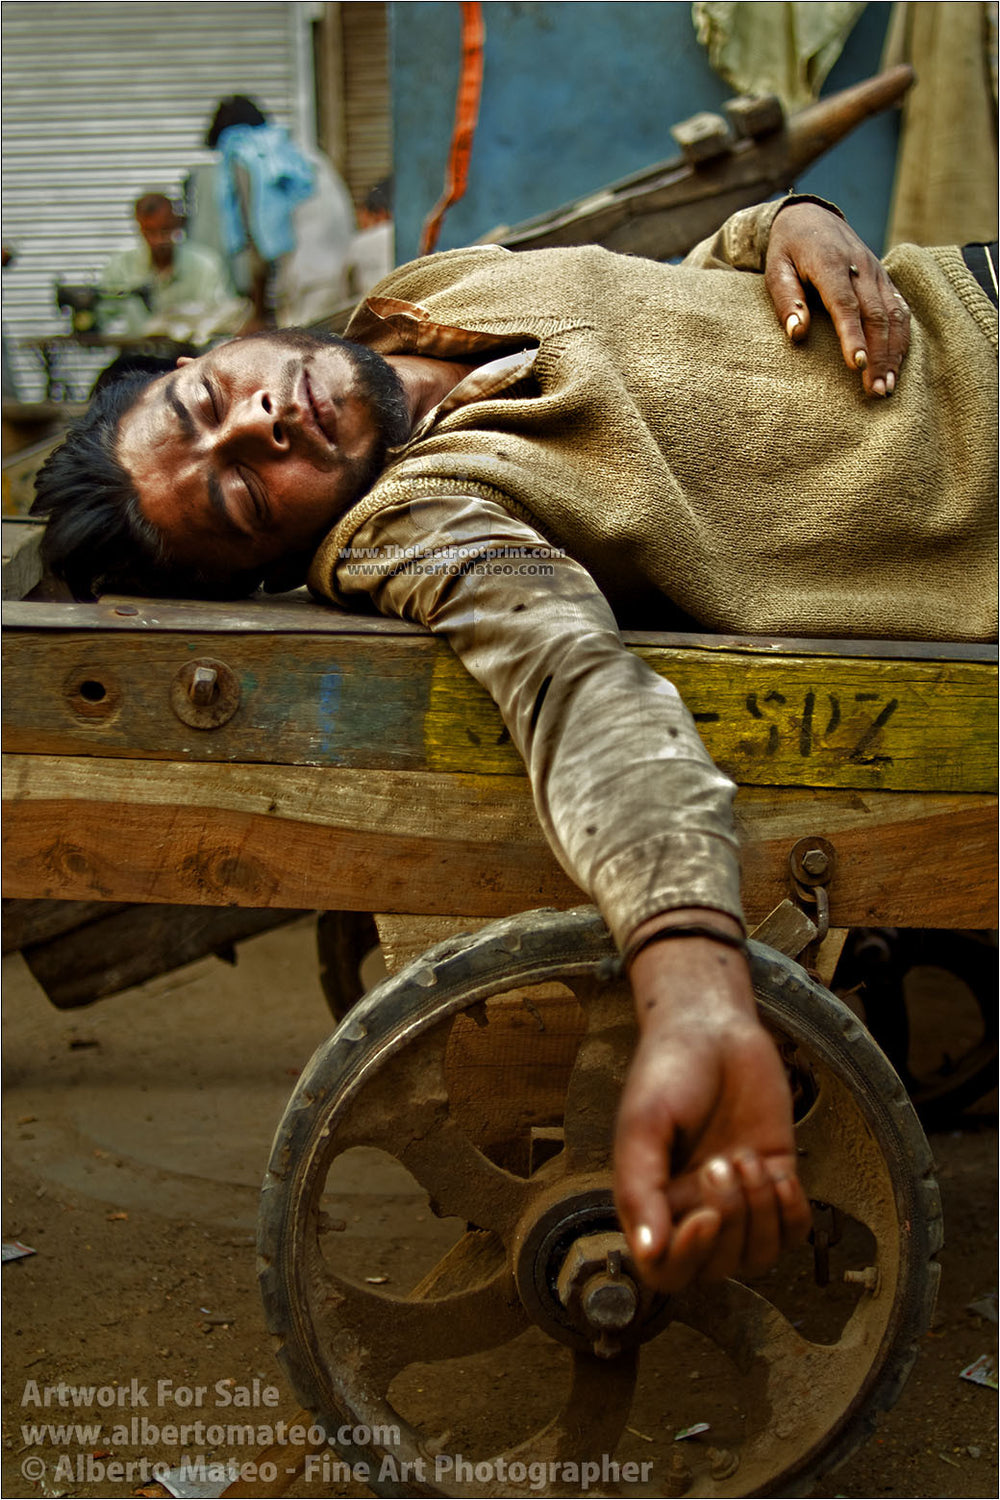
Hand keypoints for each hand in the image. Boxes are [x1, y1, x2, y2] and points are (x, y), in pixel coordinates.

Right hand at [614, 917, 811, 1291]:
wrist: (712, 1028)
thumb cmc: (667, 1072)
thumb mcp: (643, 1126)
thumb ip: (640, 1190)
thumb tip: (646, 1252)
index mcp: (653, 1204)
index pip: (666, 1270)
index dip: (688, 1257)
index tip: (705, 1215)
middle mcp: (694, 1210)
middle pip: (718, 1267)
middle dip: (729, 1217)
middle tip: (722, 1160)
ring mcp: (739, 1200)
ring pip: (758, 1256)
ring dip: (761, 1213)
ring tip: (747, 1156)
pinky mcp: (775, 1180)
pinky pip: (793, 1232)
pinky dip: (792, 1212)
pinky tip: (780, 1172)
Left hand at [765, 201, 909, 397]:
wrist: (811, 216)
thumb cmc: (788, 249)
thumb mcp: (776, 269)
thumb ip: (786, 300)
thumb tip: (796, 334)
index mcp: (831, 264)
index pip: (846, 304)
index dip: (853, 336)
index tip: (858, 366)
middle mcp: (860, 267)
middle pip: (876, 315)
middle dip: (879, 355)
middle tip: (876, 391)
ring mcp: (877, 272)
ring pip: (894, 314)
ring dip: (894, 353)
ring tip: (888, 387)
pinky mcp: (884, 279)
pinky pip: (900, 309)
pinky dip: (902, 339)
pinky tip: (897, 365)